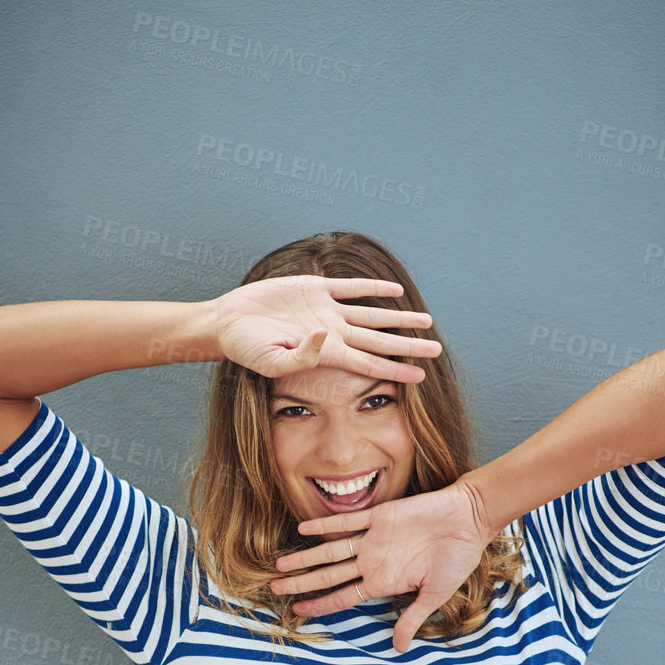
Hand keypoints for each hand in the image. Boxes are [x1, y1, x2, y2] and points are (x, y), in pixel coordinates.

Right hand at [213, 275, 440, 382]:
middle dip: (408, 346)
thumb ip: (300, 356)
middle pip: (380, 341)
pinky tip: (395, 290)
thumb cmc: (246, 348)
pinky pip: (351, 287)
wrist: (227, 322)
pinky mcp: (316, 288)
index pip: (370, 364)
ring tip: (426, 321)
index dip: (396, 370)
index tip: (421, 377)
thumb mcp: (270, 360)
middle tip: (437, 350)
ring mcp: (326, 310)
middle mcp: (332, 333)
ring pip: (372, 314)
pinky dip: (373, 288)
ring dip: (399, 318)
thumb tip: (327, 336)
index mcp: (326, 353)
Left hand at [271, 480, 491, 653]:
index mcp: (384, 582)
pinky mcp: (380, 516)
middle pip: (329, 575)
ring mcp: (374, 539)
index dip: (321, 604)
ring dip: (306, 558)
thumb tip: (399, 649)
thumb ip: (412, 619)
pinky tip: (303, 530)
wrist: (470, 519)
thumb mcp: (435, 595)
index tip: (298, 612)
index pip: (344, 596)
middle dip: (302, 583)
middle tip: (274, 588)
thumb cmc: (457, 558)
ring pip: (331, 551)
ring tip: (281, 565)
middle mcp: (373, 561)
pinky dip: (325, 525)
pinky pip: (347, 521)